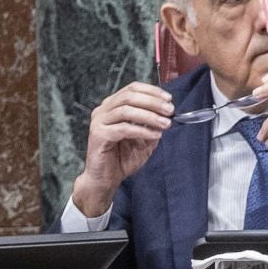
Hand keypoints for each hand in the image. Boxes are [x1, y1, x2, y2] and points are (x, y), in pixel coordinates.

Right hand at [70, 82, 172, 217]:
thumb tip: (167, 113)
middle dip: (153, 102)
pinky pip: (124, 128)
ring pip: (127, 111)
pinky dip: (142, 131)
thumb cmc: (121, 159)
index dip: (152, 91)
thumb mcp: (143, 138)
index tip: (169, 99)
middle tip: (170, 111)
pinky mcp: (98, 135)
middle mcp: (103, 111)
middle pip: (130, 96)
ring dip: (149, 116)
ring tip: (165, 124)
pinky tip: (155, 135)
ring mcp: (98, 122)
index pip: (132, 88)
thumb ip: (152, 124)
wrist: (105, 180)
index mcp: (112, 106)